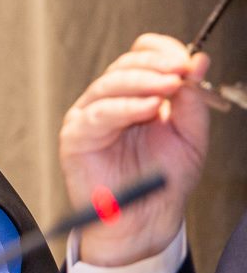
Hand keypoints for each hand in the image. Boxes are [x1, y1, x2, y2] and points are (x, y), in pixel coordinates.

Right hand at [60, 33, 209, 264]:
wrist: (146, 219)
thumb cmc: (163, 181)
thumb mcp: (191, 134)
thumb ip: (192, 100)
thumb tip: (197, 61)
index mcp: (136, 95)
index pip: (141, 56)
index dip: (163, 52)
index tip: (188, 61)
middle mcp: (111, 101)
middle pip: (125, 65)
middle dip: (156, 65)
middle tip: (181, 71)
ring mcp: (90, 116)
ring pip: (110, 83)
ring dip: (143, 81)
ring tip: (169, 87)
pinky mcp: (76, 135)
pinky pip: (98, 113)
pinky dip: (125, 107)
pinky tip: (148, 109)